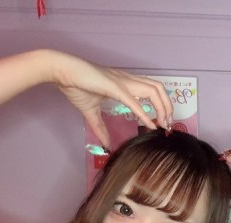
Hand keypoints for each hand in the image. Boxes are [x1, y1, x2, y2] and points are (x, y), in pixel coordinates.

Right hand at [47, 51, 172, 147]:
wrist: (61, 71)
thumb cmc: (75, 85)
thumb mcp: (90, 112)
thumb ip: (100, 128)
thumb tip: (106, 145)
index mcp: (125, 83)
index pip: (152, 90)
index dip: (162, 105)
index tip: (165, 123)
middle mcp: (128, 80)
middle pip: (159, 88)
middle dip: (168, 107)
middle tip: (169, 125)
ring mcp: (122, 82)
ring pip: (153, 90)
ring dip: (162, 108)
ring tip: (164, 124)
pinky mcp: (114, 87)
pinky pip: (134, 101)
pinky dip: (145, 113)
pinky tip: (151, 125)